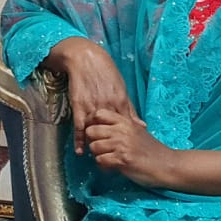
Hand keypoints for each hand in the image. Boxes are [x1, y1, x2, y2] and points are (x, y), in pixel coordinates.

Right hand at [48, 37, 133, 154]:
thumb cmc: (105, 72)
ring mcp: (93, 107)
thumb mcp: (122, 89)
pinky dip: (80, 140)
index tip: (130, 154)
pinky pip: (80, 127)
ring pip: (97, 131)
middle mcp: (109, 107)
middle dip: (114, 147)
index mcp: (121, 102)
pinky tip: (81, 151)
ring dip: (97, 146)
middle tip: (115, 162)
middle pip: (113, 132)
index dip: (128, 142)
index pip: (127, 128)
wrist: (85, 59)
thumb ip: (130, 109)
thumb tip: (141, 125)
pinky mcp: (79, 106)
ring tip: (98, 159)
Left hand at [85, 108, 177, 188]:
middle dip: (93, 141)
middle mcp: (122, 130)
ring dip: (98, 156)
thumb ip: (121, 127)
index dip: (94, 123)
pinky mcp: (122, 159)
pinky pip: (100, 161)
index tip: (98, 133)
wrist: (168, 165)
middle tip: (102, 149)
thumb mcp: (137, 132)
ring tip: (108, 159)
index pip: (99, 113)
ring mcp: (122, 144)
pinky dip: (104, 166)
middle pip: (91, 131)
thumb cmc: (152, 150)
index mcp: (125, 121)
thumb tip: (100, 126)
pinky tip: (112, 167)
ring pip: (94, 147)